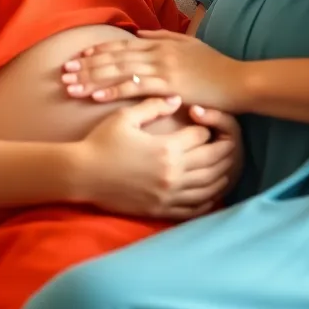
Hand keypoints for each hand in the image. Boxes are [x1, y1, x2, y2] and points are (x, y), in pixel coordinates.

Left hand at [62, 30, 246, 111]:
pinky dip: (113, 91)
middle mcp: (158, 53)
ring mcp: (163, 69)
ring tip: (71, 86)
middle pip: (115, 58)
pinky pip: (135, 88)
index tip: (79, 56)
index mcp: (161, 44)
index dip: (99, 51)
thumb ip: (164, 36)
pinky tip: (95, 97)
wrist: (238, 82)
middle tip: (64, 72)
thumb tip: (140, 34)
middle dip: (88, 65)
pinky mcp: (168, 87)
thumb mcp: (189, 45)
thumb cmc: (215, 67)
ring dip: (93, 79)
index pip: (123, 45)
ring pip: (119, 72)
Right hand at [75, 97, 235, 219]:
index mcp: (166, 148)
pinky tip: (212, 194)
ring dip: (222, 175)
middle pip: (212, 160)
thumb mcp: (126, 117)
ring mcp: (168, 194)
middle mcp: (172, 173)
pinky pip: (193, 209)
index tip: (206, 121)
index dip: (208, 126)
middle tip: (227, 142)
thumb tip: (177, 99)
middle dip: (224, 149)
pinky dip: (208, 202)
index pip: (202, 135)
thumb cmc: (102, 141)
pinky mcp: (160, 210)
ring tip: (226, 166)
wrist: (81, 174)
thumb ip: (154, 106)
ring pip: (208, 186)